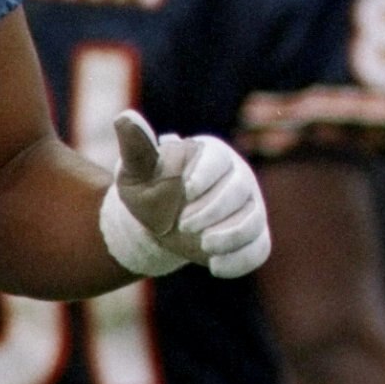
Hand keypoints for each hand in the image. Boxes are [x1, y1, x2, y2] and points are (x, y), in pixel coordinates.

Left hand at [104, 111, 269, 277]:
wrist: (161, 223)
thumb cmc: (150, 190)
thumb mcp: (137, 171)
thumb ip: (137, 147)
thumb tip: (124, 117)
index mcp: (212, 154)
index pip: (219, 159)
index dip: (205, 174)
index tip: (185, 190)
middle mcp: (238, 177)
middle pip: (240, 190)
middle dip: (213, 210)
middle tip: (183, 226)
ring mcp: (249, 207)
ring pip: (254, 220)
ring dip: (230, 237)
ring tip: (203, 247)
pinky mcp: (252, 235)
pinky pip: (259, 248)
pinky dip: (240, 260)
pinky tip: (215, 266)